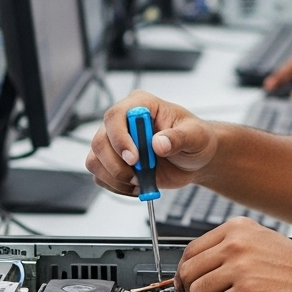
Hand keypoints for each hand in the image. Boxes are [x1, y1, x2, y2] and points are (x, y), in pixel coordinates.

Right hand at [85, 90, 217, 196]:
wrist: (194, 160)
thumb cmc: (195, 140)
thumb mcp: (195, 136)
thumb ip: (178, 138)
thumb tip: (158, 143)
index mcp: (141, 105)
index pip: (116, 115)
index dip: (120, 138)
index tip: (134, 158)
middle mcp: (123, 122)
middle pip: (100, 141)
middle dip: (118, 165)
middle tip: (139, 175)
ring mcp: (115, 142)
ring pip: (95, 160)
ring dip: (117, 177)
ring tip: (142, 180)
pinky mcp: (113, 162)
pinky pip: (101, 176)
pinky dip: (117, 186)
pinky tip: (137, 185)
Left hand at [176, 216, 291, 291]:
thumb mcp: (263, 242)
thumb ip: (231, 248)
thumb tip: (198, 267)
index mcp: (239, 227)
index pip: (191, 249)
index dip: (185, 271)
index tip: (187, 282)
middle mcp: (238, 242)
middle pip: (190, 271)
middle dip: (195, 290)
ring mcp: (243, 266)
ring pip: (199, 291)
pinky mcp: (250, 291)